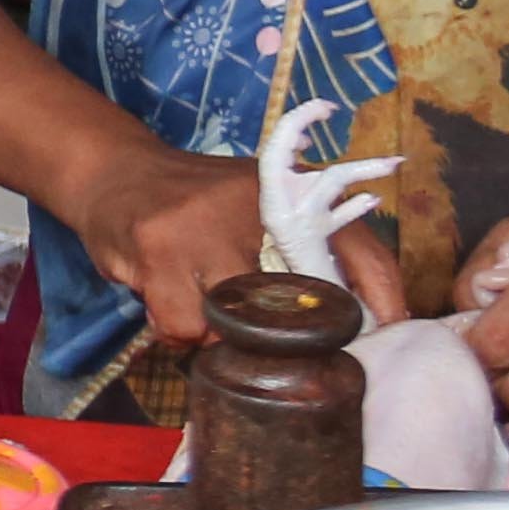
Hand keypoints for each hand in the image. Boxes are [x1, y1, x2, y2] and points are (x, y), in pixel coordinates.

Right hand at [53, 131, 405, 351]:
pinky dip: (173, 328)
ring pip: (231, 325)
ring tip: (199, 306)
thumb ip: (317, 252)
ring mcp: (203, 225)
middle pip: (296, 305)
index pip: (359, 248)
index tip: (391, 332)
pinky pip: (180, 325)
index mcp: (293, 194)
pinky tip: (164, 298)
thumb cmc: (201, 204)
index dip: (382, 296)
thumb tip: (377, 320)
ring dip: (214, 334)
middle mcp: (256, 204)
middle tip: (263, 336)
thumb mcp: (265, 209)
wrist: (116, 173)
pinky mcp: (156, 247)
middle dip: (281, 336)